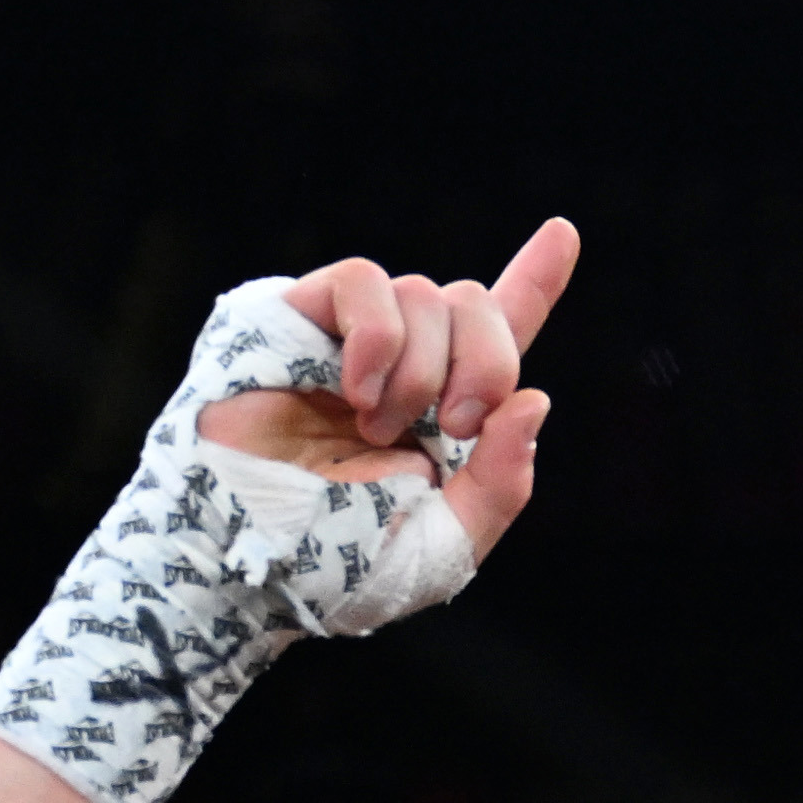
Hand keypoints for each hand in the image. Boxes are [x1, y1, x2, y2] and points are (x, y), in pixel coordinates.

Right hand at [193, 218, 580, 557]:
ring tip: (376, 426)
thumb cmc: (330, 571)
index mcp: (444, 413)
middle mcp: (403, 364)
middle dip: (488, 362)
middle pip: (475, 304)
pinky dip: (376, 334)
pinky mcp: (296, 317)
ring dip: (420, 367)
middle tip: (457, 424)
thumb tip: (532, 399)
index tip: (564, 232)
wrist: (239, 559)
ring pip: (426, 291)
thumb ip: (500, 486)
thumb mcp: (442, 548)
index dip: (534, 279)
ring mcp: (349, 339)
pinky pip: (362, 281)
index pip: (498, 333)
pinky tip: (355, 390)